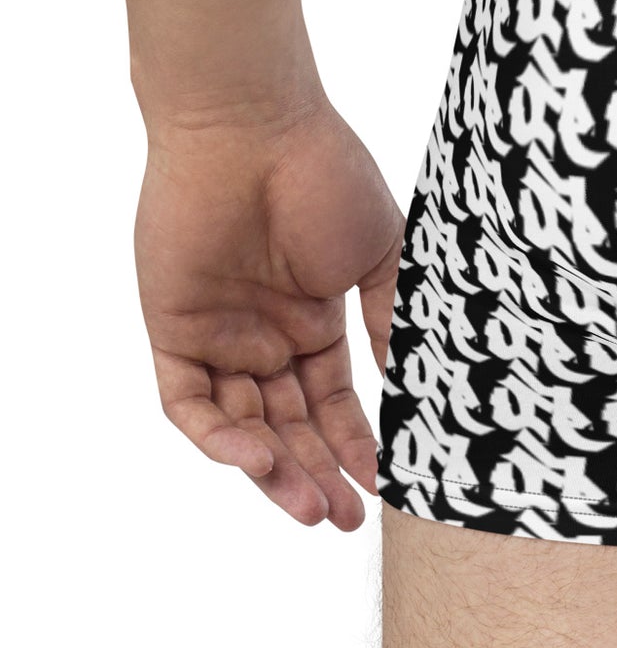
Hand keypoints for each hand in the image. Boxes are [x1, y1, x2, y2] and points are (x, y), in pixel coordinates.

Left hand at [136, 102, 403, 528]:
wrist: (254, 127)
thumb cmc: (325, 174)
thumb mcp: (380, 255)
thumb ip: (390, 321)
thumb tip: (411, 385)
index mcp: (313, 319)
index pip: (332, 401)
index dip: (356, 445)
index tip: (386, 485)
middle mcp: (264, 335)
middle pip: (288, 426)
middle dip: (317, 475)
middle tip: (345, 520)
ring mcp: (219, 334)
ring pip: (241, 427)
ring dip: (274, 470)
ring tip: (311, 507)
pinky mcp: (174, 328)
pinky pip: (189, 403)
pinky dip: (219, 438)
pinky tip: (258, 459)